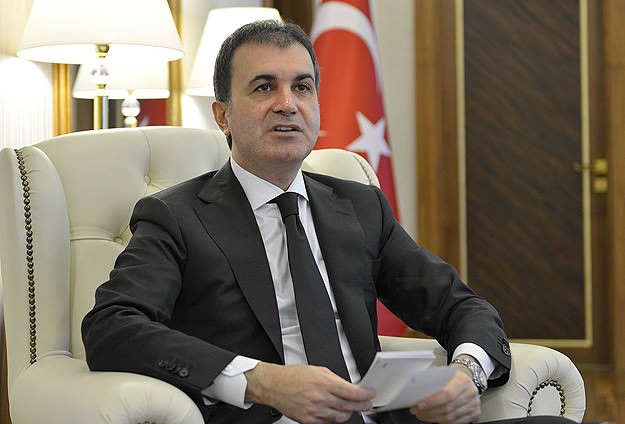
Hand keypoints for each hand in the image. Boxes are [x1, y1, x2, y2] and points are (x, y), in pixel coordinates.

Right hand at [245, 362, 375, 422]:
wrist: (274, 385)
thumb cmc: (294, 376)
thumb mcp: (318, 371)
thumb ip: (335, 380)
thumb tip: (350, 388)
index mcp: (324, 382)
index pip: (352, 392)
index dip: (365, 395)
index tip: (370, 394)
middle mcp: (320, 397)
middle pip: (349, 406)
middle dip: (361, 406)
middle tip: (367, 404)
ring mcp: (315, 411)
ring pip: (340, 417)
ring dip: (348, 413)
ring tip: (349, 408)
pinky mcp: (308, 421)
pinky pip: (328, 423)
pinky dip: (333, 419)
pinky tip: (333, 412)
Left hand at [408, 366, 480, 423]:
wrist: (466, 379)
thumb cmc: (452, 376)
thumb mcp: (444, 373)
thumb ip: (433, 380)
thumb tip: (416, 389)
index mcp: (462, 380)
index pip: (447, 394)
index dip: (432, 402)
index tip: (420, 405)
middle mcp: (470, 392)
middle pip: (448, 407)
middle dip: (429, 411)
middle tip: (417, 411)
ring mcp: (474, 404)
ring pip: (451, 417)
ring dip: (433, 418)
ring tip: (422, 415)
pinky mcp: (474, 413)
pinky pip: (457, 422)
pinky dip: (443, 422)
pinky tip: (434, 418)